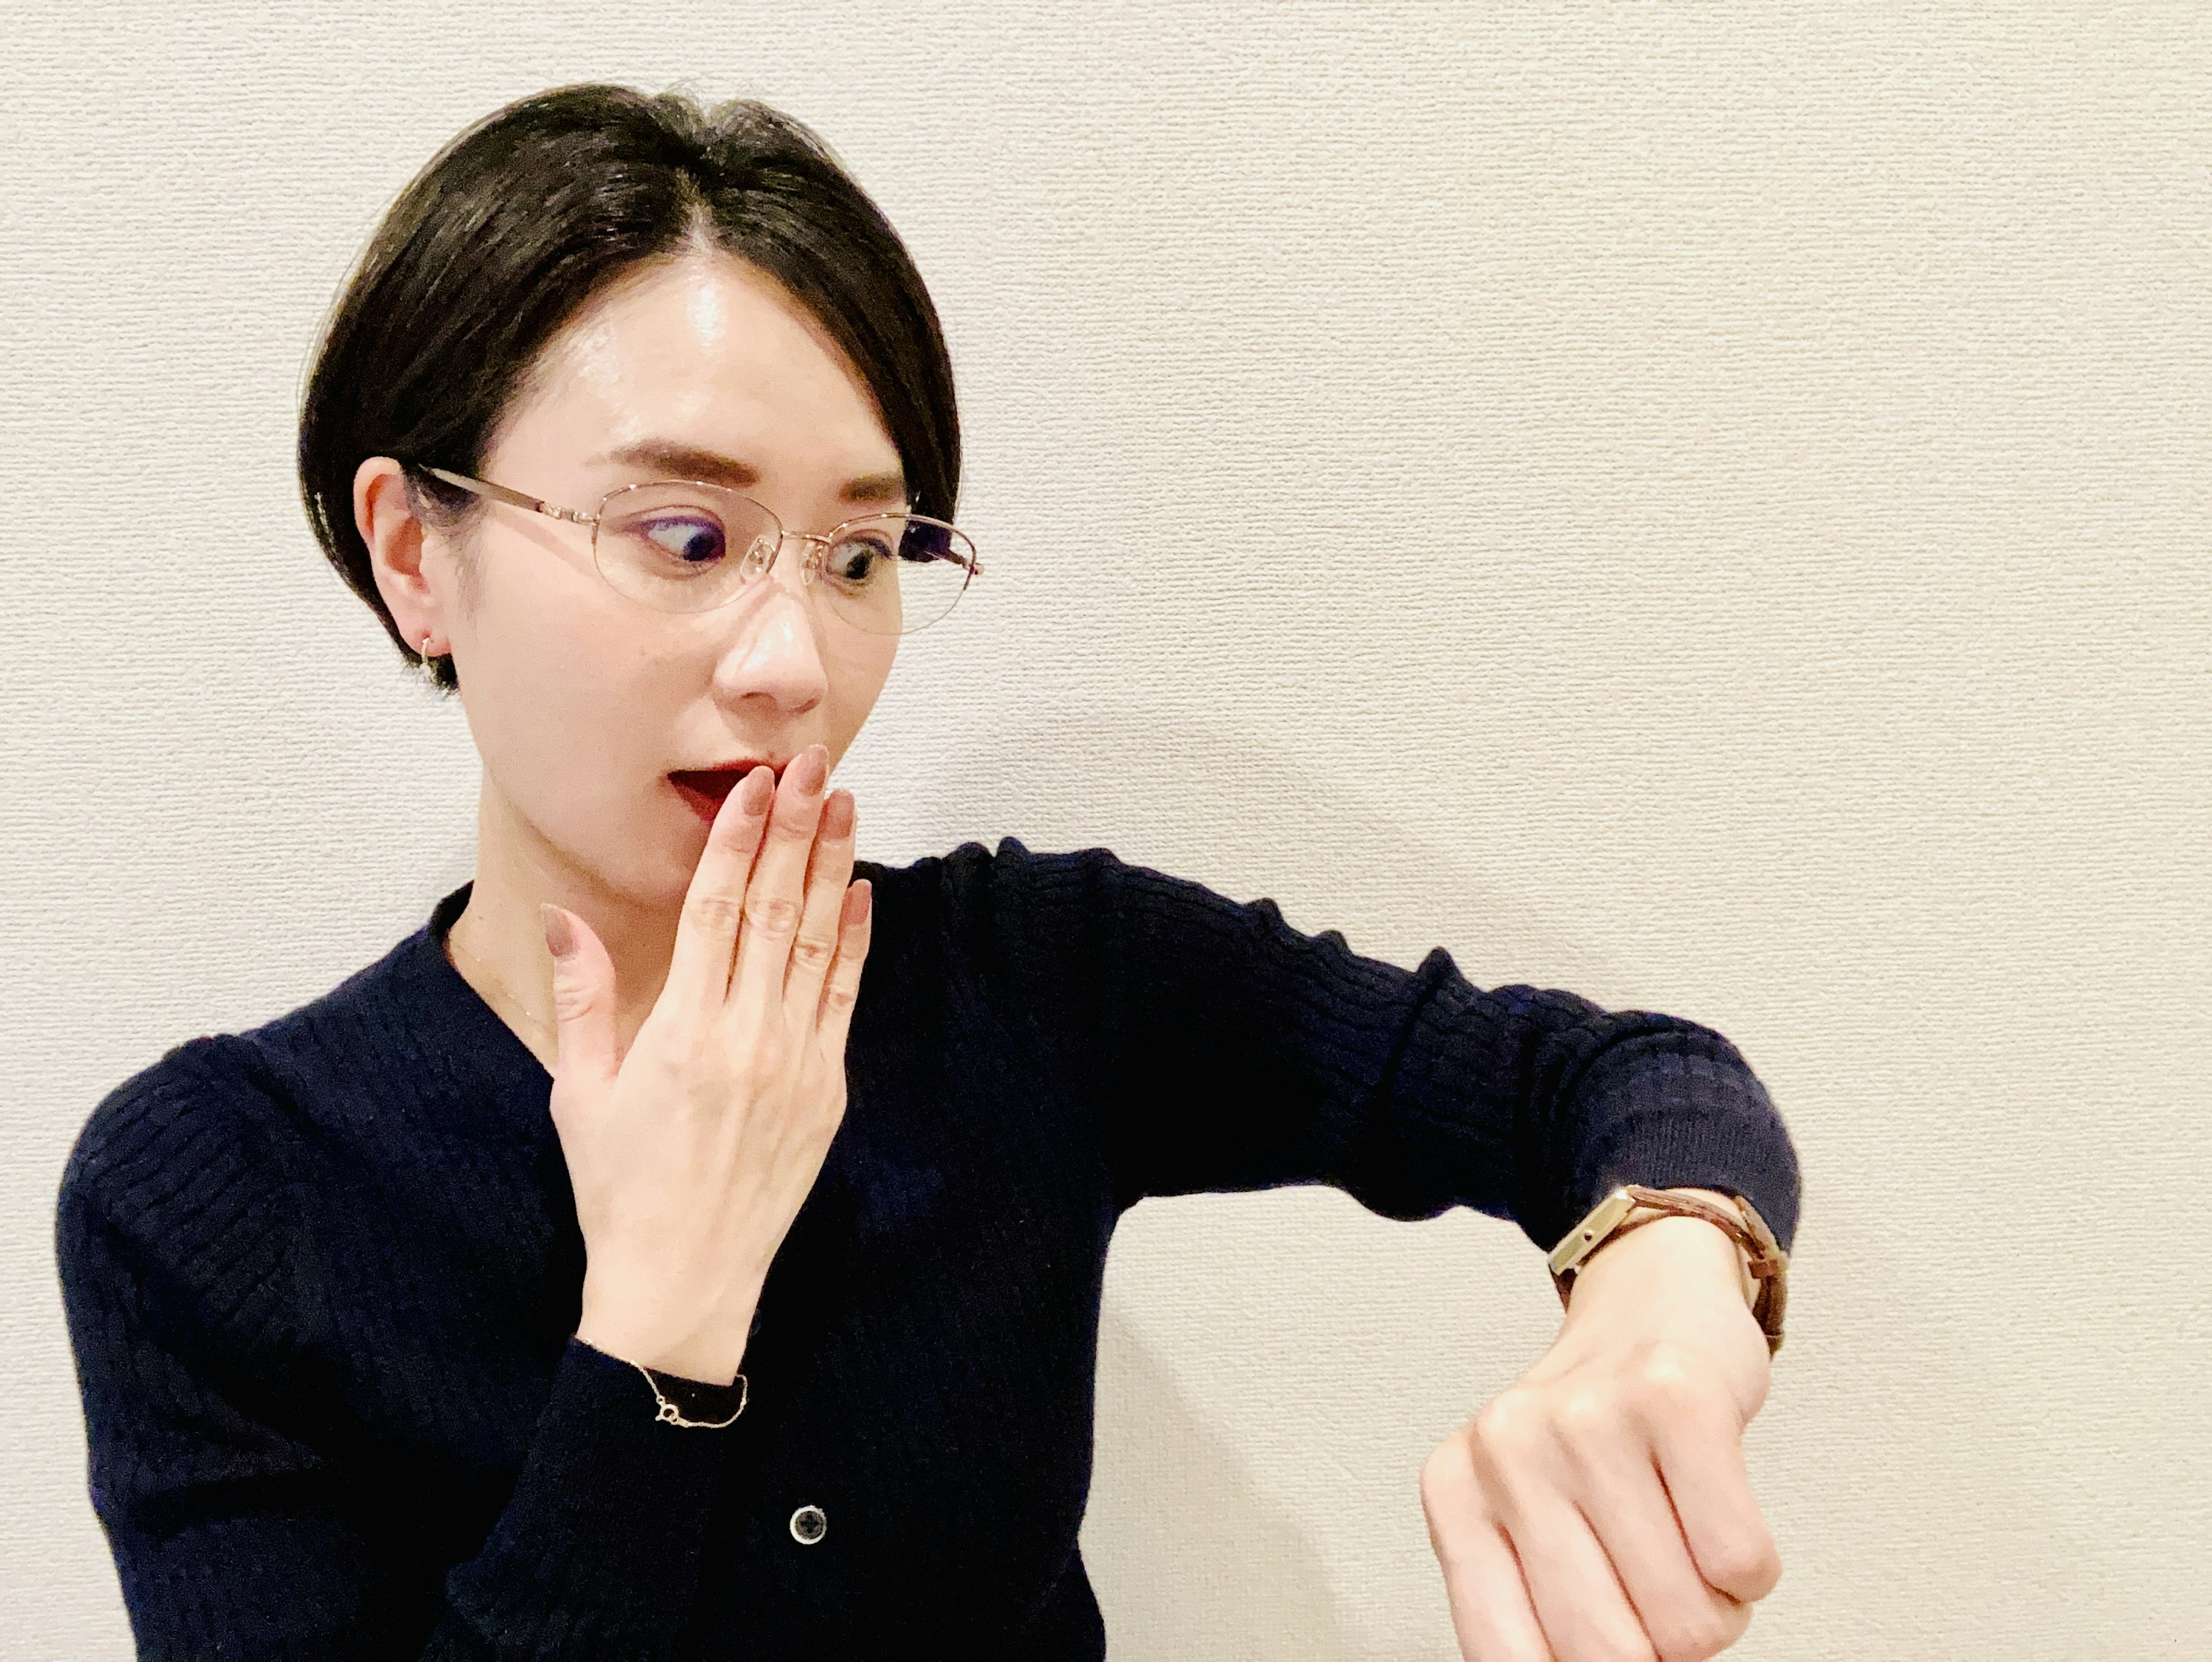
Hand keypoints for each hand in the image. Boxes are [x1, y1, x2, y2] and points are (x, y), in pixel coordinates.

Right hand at [539, 743, 871, 1385]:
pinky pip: (842, 998)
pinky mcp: (826, 1092)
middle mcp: (745, 1036)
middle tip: (814, 765)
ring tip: (844, 804)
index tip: (755, 783)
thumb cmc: (619, 1189)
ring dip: (832, 867)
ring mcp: (794, 1062)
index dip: (738, 838)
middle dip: (795, 830)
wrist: (683, 1281)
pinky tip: (860, 892)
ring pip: (818, 943)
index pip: (715, 908)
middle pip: (775, 909)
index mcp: (681, 1030)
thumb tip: (564, 915)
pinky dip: (853, 942)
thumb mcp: (579, 1092)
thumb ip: (582, 996)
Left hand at [1420, 1208, 1779, 1660]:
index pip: (1509, 1660)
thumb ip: (1533, 1608)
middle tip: (1655, 1588)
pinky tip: (1714, 1507)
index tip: (1615, 1651)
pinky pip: (1739, 1561)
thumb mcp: (1525, 1513)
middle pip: (1608, 1653)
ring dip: (1710, 1606)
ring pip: (1687, 1621)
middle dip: (1657, 1648)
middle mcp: (1506, 1450)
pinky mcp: (1676, 1397)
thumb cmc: (1591, 1430)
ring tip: (1684, 1537)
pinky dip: (1748, 1568)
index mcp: (1455, 1494)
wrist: (1648, 1302)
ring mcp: (1589, 1418)